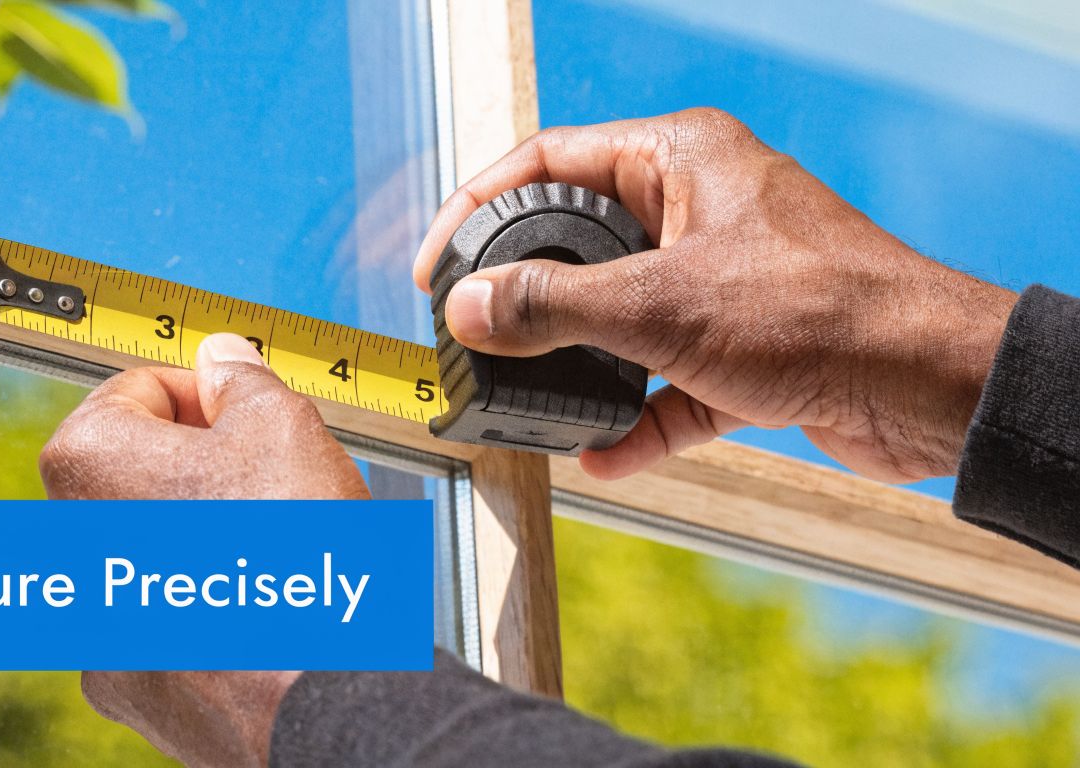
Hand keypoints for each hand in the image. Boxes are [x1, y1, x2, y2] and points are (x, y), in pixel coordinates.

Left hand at [41, 333, 366, 766]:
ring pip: (158, 553)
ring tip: (285, 545)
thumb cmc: (299, 561)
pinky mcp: (138, 690)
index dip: (204, 392)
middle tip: (276, 471)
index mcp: (90, 465)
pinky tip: (273, 605)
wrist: (325, 701)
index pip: (136, 392)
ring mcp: (99, 630)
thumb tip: (222, 360)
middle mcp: (73, 552)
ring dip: (210, 535)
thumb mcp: (285, 426)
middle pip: (142, 474)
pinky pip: (172, 623)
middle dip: (208, 464)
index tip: (246, 408)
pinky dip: (214, 606)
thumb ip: (242, 381)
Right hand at [415, 109, 1015, 483]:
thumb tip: (465, 307)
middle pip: (579, 245)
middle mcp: (696, 210)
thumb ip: (550, 304)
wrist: (928, 388)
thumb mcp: (658, 303)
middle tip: (475, 339)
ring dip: (581, 366)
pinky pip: (669, 381)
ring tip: (533, 402)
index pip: (546, 163)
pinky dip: (637, 419)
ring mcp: (721, 281)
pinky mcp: (744, 349)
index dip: (477, 210)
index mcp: (678, 159)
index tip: (435, 265)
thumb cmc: (812, 310)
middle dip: (527, 300)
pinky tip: (603, 455)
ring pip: (621, 319)